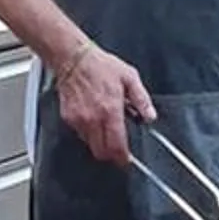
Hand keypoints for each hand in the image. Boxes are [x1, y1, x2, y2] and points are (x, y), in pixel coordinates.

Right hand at [56, 45, 153, 165]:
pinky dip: (88, 133)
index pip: (116, 145)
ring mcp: (79, 120)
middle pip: (101, 152)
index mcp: (110, 110)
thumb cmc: (99, 66)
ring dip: (99, 143)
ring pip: (90, 145)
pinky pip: (80, 134)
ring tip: (106, 129)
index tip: (126, 160)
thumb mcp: (129, 77)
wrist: (73, 58)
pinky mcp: (68, 118)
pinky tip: (94, 120)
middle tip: (118, 150)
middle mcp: (93, 119)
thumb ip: (141, 99)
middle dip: (111, 155)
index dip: (122, 158)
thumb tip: (150, 115)